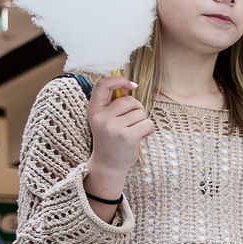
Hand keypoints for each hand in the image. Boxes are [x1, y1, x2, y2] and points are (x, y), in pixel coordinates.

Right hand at [83, 75, 154, 198]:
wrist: (108, 164)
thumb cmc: (110, 138)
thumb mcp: (106, 118)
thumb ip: (114, 103)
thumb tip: (129, 85)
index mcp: (94, 109)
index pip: (102, 85)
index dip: (118, 80)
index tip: (130, 85)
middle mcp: (101, 117)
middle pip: (130, 101)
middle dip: (137, 109)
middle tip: (132, 121)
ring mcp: (113, 127)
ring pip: (140, 113)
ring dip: (142, 121)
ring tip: (133, 131)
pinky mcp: (126, 136)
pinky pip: (147, 123)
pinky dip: (148, 129)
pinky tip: (140, 137)